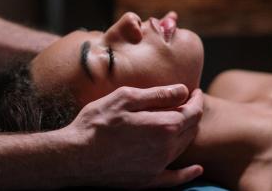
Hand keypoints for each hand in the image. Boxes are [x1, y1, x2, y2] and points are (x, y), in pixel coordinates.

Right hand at [62, 84, 203, 188]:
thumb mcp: (126, 98)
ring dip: (187, 133)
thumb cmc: (98, 123)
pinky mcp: (147, 180)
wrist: (75, 155)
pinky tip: (196, 170)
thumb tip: (183, 90)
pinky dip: (188, 173)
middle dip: (193, 114)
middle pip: (190, 129)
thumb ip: (158, 95)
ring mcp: (157, 167)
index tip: (195, 92)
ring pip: (183, 147)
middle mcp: (166, 149)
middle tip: (189, 103)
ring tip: (183, 121)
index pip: (192, 112)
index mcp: (163, 126)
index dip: (196, 100)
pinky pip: (175, 178)